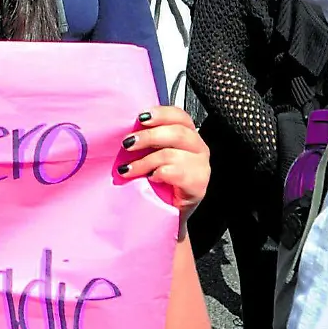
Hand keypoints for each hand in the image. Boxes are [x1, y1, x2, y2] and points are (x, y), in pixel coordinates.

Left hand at [118, 106, 210, 227]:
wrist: (169, 215)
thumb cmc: (160, 184)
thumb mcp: (155, 156)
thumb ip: (149, 141)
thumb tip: (126, 129)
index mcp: (188, 135)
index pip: (179, 116)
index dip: (161, 113)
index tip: (140, 118)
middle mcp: (199, 148)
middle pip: (177, 132)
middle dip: (148, 136)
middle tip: (128, 144)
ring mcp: (201, 167)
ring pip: (172, 154)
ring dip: (145, 161)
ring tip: (127, 169)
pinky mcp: (199, 185)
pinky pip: (176, 172)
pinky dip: (158, 173)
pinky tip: (149, 179)